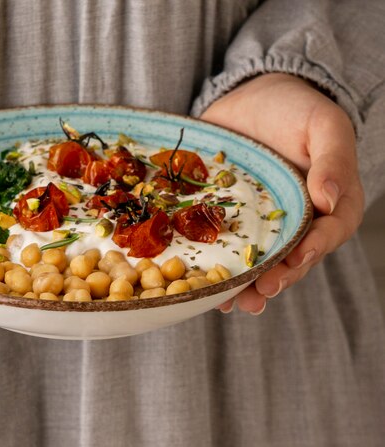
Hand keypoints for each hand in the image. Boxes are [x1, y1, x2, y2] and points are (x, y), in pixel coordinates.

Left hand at [201, 73, 363, 314]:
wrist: (251, 98)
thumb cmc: (296, 109)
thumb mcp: (323, 125)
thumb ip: (332, 159)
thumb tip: (330, 199)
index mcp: (331, 205)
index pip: (327, 235)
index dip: (312, 250)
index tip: (296, 260)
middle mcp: (298, 223)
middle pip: (292, 260)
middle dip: (277, 279)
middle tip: (260, 293)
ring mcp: (263, 225)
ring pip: (259, 263)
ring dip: (247, 287)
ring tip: (232, 303)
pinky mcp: (231, 221)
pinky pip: (226, 249)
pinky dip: (218, 269)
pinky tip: (206, 288)